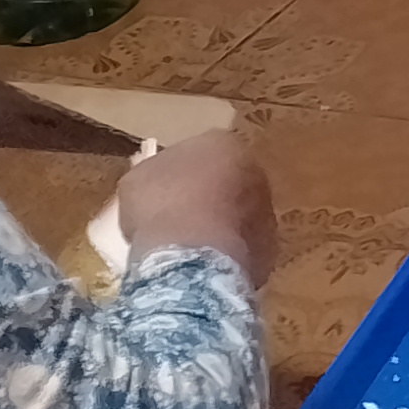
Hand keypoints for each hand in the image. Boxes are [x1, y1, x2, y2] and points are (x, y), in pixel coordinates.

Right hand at [118, 126, 275, 288]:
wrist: (190, 257)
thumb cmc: (159, 208)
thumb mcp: (137, 181)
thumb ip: (154, 174)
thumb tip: (158, 181)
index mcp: (222, 143)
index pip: (203, 150)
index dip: (182, 172)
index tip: (165, 190)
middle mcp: (254, 170)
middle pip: (228, 181)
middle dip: (208, 196)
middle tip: (179, 218)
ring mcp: (267, 209)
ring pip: (240, 214)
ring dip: (222, 226)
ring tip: (190, 247)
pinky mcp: (270, 246)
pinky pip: (245, 246)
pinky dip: (229, 254)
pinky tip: (205, 266)